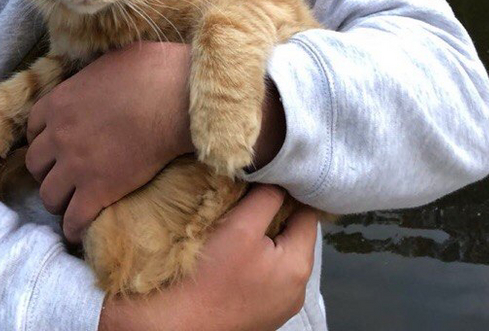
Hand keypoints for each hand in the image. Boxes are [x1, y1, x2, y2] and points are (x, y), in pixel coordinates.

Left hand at [25, 41, 192, 243]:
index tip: (56, 147)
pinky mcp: (98, 190)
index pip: (32, 129)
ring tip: (75, 201)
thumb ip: (88, 79)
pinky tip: (82, 227)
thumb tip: (96, 81)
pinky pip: (73, 219)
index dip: (44, 140)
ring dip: (60, 200)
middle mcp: (59, 135)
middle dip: (48, 171)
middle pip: (35, 164)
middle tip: (67, 174)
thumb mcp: (106, 62)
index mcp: (59, 102)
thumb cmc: (149, 72)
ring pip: (49, 196)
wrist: (174, 97)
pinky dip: (75, 226)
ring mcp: (76, 165)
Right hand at [98, 185, 317, 330]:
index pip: (308, 214)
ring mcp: (279, 304)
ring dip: (265, 235)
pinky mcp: (260, 312)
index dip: (292, 191)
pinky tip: (234, 252)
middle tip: (250, 194)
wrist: (180, 325)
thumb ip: (267, 199)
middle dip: (276, 213)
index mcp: (300, 266)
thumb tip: (281, 179)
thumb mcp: (242, 227)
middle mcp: (298, 289)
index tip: (272, 174)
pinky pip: (267, 274)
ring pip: (279, 254)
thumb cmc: (211, 276)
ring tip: (239, 220)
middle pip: (294, 235)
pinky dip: (256, 258)